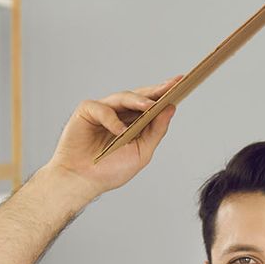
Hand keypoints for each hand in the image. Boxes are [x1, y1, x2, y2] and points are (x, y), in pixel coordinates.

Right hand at [44, 76, 182, 196]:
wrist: (83, 181)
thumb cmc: (110, 170)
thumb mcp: (141, 152)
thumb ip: (156, 131)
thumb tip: (170, 109)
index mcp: (133, 121)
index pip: (151, 104)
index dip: (164, 93)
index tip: (181, 82)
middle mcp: (119, 113)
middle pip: (139, 96)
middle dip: (155, 90)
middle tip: (171, 85)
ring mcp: (103, 110)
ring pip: (122, 98)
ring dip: (137, 101)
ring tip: (150, 106)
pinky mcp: (86, 111)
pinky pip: (102, 109)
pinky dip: (112, 119)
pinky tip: (120, 131)